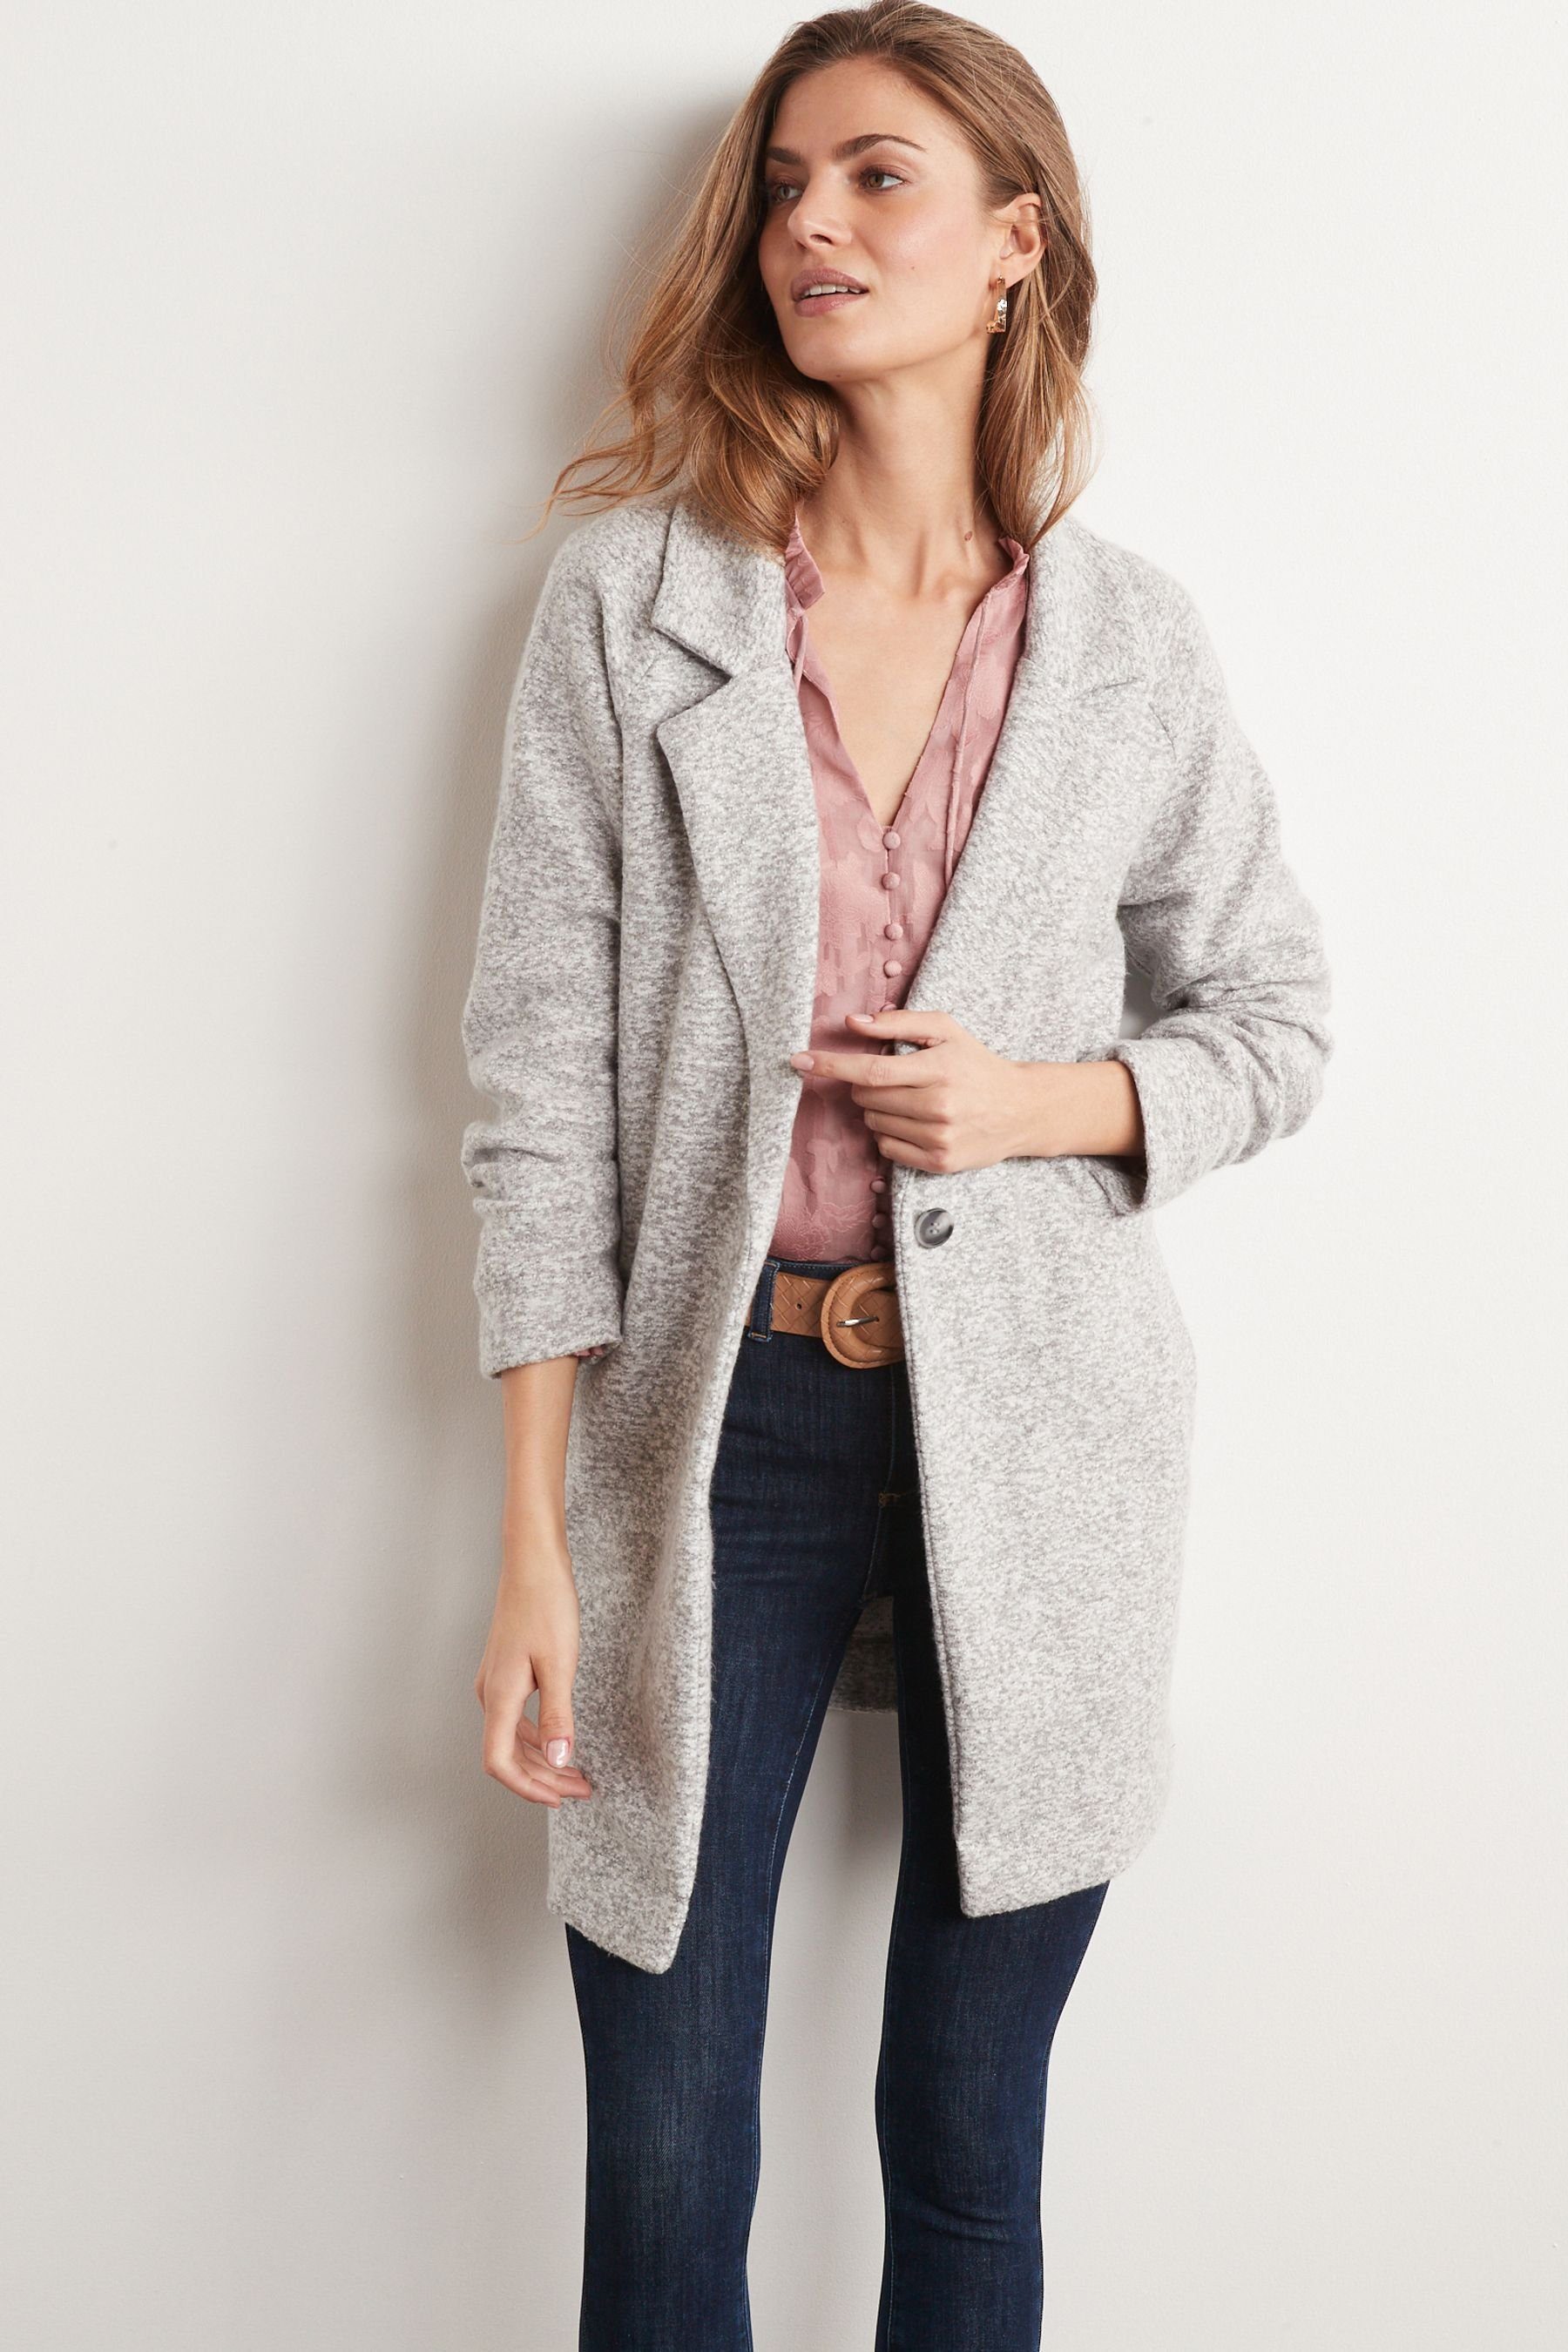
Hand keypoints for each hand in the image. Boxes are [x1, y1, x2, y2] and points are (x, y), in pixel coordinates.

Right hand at [474, 1555, 593, 1807]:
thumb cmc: (546, 1604)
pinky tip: (558, 1739)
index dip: (527, 1787)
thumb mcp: (560, 1663)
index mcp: (499, 1696)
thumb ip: (558, 1715)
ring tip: (575, 1773)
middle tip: (580, 1789)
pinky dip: (537, 1737)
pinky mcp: (506, 1672)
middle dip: (542, 1779)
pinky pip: (515, 1718)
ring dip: (541, 1761)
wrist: (532, 1563)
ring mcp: (495, 1682)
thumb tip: (557, 1759)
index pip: (499, 1762)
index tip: (559, 1799)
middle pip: (507, 1755)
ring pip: (511, 1738)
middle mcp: (491, 1693)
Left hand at [789, 1006, 1029, 1173]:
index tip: (799, 1060)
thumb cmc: (976, 1064)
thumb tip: (853, 1022)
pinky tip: (916, 1123)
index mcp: (938, 1069)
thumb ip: (898, 1022)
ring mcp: (938, 1138)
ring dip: (879, 1110)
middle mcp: (938, 1106)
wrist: (1020, 1110)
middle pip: (867, 1099)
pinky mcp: (939, 1163)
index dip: (832, 1065)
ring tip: (912, 1101)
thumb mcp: (946, 1031)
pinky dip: (890, 1133)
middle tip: (893, 1079)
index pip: (871, 1071)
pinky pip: (887, 1148)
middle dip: (866, 1086)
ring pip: (874, 1124)